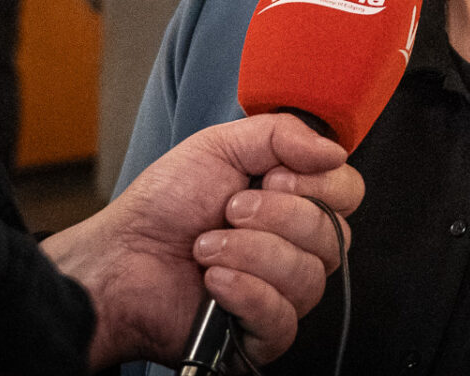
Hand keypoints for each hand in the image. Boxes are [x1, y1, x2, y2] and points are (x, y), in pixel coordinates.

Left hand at [40, 113, 363, 368]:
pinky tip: (213, 281)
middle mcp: (297, 247)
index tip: (272, 177)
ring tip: (207, 247)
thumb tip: (335, 149)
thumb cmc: (164, 204)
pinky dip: (245, 292)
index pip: (348, 192)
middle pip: (334, 237)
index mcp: (295, 200)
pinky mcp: (263, 334)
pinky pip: (283, 318)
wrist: (121, 258)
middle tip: (229, 210)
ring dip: (250, 254)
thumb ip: (281, 134)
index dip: (318, 184)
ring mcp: (283, 292)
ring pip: (309, 278)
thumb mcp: (220, 146)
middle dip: (276, 217)